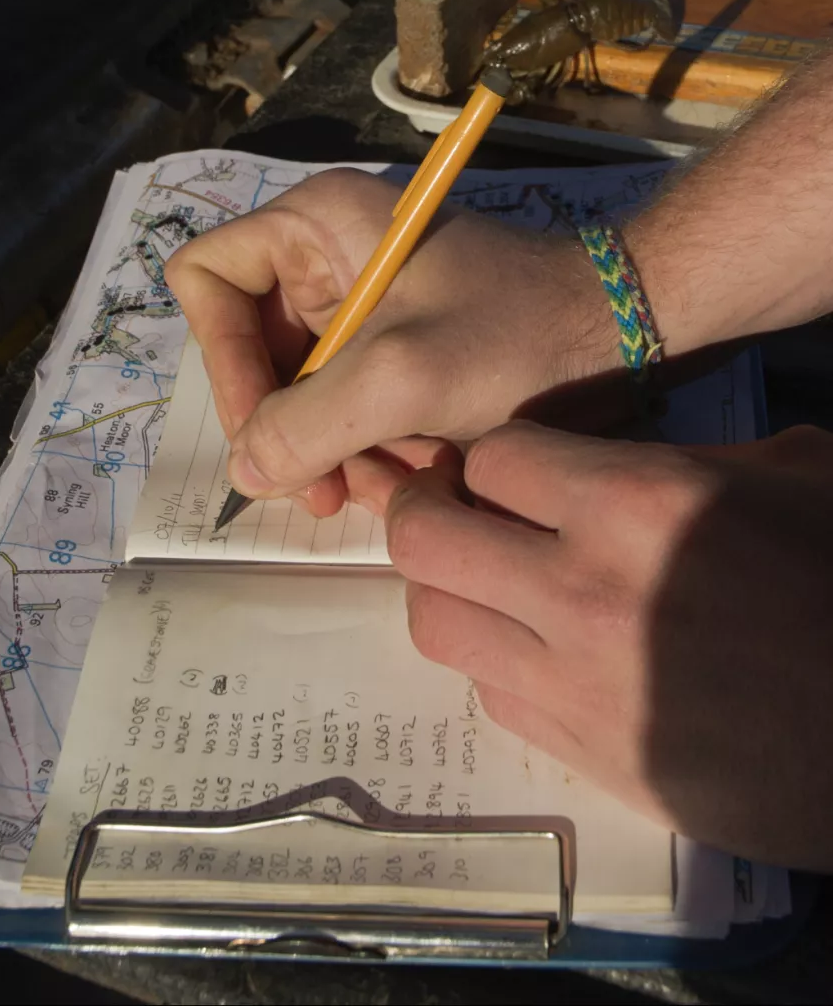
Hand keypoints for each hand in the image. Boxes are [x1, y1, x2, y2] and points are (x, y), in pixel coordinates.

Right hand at [166, 168, 613, 516]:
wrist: (620, 337)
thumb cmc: (517, 334)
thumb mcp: (403, 378)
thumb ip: (307, 426)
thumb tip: (243, 472)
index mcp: (312, 226)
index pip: (208, 281)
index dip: (223, 359)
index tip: (266, 429)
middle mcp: (324, 261)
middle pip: (250, 351)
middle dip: (282, 426)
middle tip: (320, 490)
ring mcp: (359, 311)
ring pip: (297, 393)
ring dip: (324, 452)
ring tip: (371, 492)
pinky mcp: (390, 353)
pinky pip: (343, 408)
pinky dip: (361, 451)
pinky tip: (401, 481)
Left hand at [386, 422, 832, 869]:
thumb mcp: (790, 475)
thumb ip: (675, 459)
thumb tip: (595, 465)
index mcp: (637, 502)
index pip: (492, 458)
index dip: (492, 458)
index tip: (508, 470)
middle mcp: (581, 590)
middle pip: (425, 538)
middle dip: (422, 510)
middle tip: (447, 509)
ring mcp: (571, 683)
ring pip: (436, 623)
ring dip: (446, 591)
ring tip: (483, 580)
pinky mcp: (581, 755)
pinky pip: (490, 695)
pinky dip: (497, 661)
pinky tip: (536, 651)